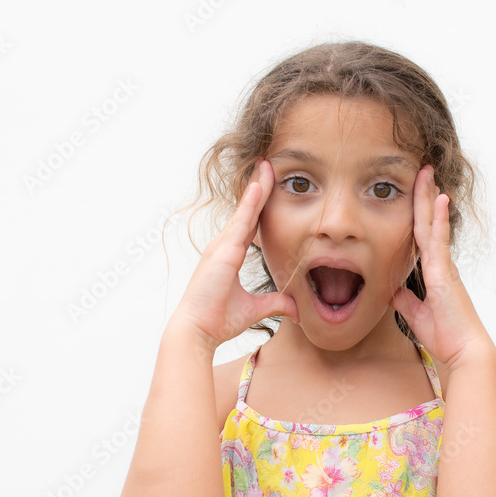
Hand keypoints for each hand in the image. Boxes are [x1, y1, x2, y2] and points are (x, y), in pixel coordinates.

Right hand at [170, 158, 297, 349]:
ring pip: (244, 211)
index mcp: (230, 256)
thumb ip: (276, 304)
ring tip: (267, 165)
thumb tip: (297, 309)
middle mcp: (224, 246)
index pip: (249, 224)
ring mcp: (221, 246)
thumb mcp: (254, 309)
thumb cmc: (218, 320)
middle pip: (247, 211)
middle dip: (258, 187)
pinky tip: (260, 186)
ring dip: (257, 187)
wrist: (198, 331)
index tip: (267, 185)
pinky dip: (250, 203)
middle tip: (268, 165)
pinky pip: (240, 222)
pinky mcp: (223, 251)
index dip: (259, 205)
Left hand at [390, 166, 489, 365]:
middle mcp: (440, 264)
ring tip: (427, 173)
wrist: (463, 351)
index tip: (418, 192)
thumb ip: (405, 299)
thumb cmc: (445, 336)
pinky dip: (438, 219)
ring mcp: (443, 266)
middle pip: (428, 223)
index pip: (422, 235)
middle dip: (424, 196)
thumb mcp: (415, 314)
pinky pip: (439, 241)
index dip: (420, 213)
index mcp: (434, 272)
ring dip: (429, 198)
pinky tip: (439, 199)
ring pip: (432, 225)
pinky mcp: (445, 274)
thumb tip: (391, 289)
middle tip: (422, 170)